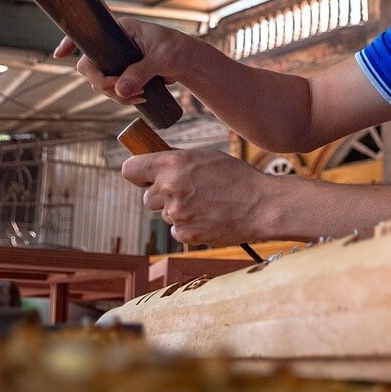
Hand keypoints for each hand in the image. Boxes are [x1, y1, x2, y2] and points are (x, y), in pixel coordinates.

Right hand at [53, 17, 197, 105]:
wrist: (190, 63)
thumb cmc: (178, 51)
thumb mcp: (161, 59)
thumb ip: (142, 72)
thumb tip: (119, 90)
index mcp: (120, 30)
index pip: (90, 33)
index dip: (70, 42)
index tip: (59, 54)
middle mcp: (114, 44)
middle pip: (90, 66)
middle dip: (102, 83)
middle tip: (122, 91)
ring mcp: (117, 60)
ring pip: (101, 81)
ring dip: (114, 94)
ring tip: (140, 96)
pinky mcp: (124, 74)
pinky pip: (112, 89)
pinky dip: (120, 97)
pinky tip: (137, 99)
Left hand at [123, 149, 276, 245]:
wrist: (261, 205)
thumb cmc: (236, 176)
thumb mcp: (205, 156)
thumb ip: (177, 160)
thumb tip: (155, 164)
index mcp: (172, 164)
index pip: (130, 170)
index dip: (138, 173)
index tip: (144, 177)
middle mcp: (170, 188)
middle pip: (147, 198)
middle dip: (162, 196)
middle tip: (187, 191)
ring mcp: (177, 214)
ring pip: (165, 215)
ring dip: (178, 211)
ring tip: (205, 204)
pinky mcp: (186, 235)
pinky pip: (177, 231)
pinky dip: (189, 226)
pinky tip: (208, 217)